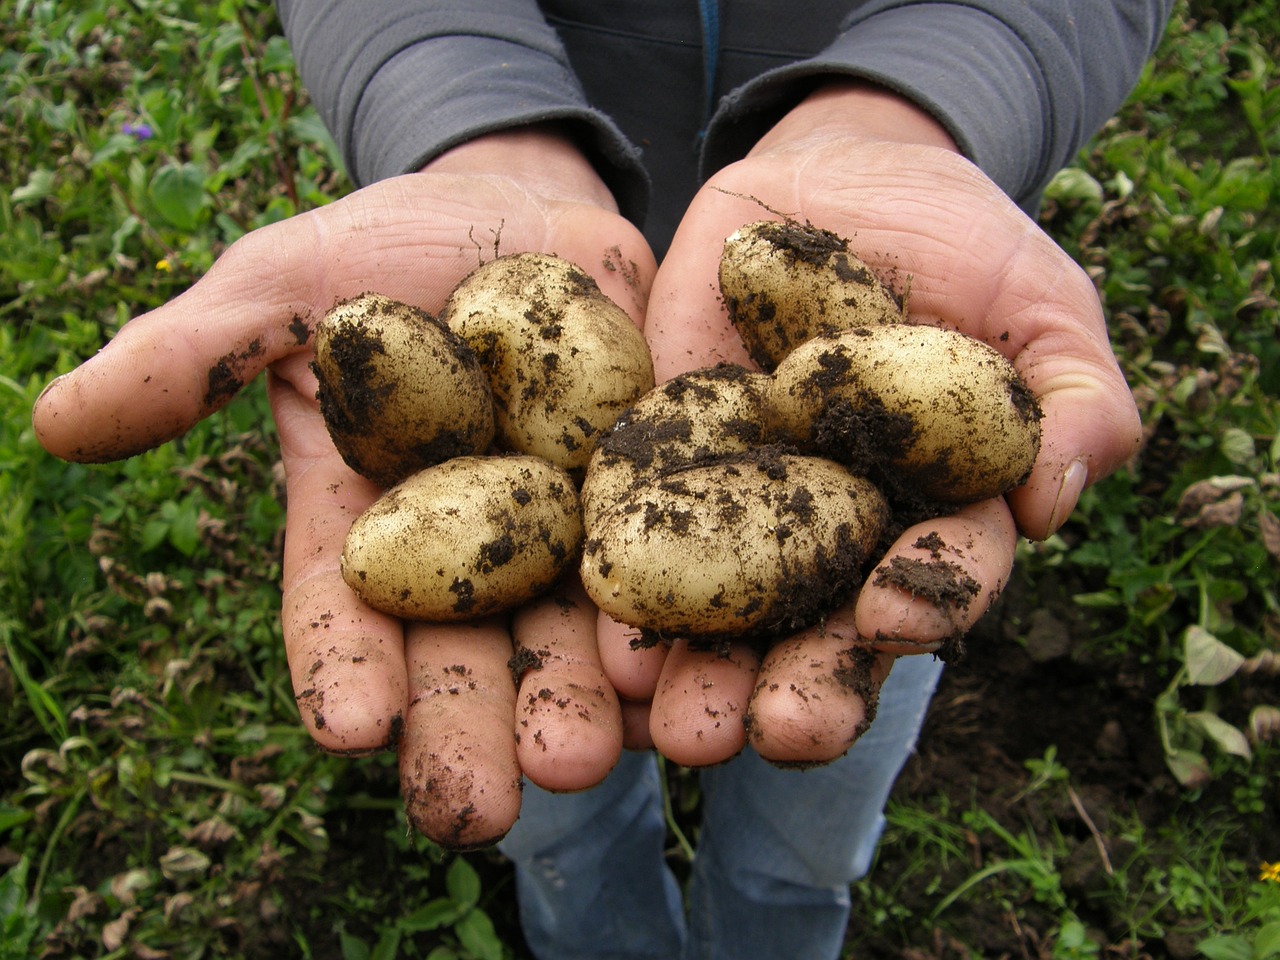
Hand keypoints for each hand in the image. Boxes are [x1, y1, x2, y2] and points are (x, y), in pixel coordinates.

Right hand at [32, 128, 655, 847]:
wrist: (524, 216)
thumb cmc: (385, 252)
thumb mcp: (283, 286)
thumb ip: (192, 356)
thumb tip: (56, 421)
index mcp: (369, 523)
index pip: (344, 610)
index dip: (342, 667)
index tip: (348, 729)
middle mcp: (468, 553)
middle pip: (465, 654)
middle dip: (470, 728)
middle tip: (480, 807)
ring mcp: (567, 533)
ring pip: (574, 637)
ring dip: (583, 705)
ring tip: (590, 761)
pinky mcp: (654, 500)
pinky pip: (672, 569)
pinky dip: (679, 627)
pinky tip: (685, 684)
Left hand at [599, 83, 1141, 766]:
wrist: (844, 174)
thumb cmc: (966, 244)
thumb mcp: (1041, 303)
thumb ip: (1075, 397)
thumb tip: (1056, 499)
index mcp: (934, 515)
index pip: (937, 578)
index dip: (923, 602)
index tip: (889, 618)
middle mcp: (836, 532)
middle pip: (822, 627)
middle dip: (801, 685)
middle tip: (771, 734)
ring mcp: (745, 501)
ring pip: (725, 608)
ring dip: (701, 670)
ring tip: (672, 726)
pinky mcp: (664, 456)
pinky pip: (637, 521)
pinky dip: (622, 574)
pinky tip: (597, 632)